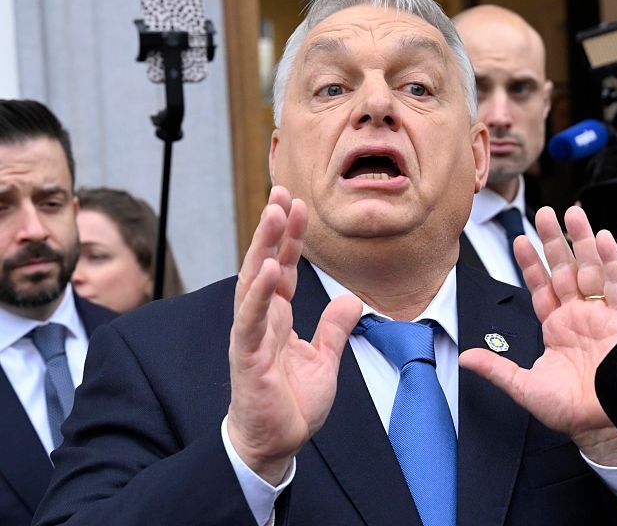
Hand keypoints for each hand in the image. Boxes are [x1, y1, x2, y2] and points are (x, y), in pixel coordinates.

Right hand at [226, 186, 361, 483]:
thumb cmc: (292, 404)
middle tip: (281, 191)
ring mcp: (251, 335)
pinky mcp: (247, 357)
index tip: (297, 204)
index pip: (282, 266)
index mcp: (278, 316)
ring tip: (272, 213)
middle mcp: (261, 319)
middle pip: (265, 262)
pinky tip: (266, 268)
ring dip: (263, 246)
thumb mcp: (325, 360)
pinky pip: (250, 320)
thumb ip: (334, 328)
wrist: (277, 444)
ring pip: (254, 282)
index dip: (290, 236)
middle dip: (272, 227)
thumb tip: (351, 300)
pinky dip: (257, 294)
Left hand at [460, 206, 616, 467]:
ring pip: (590, 269)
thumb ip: (497, 369)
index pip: (540, 287)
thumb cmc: (571, 410)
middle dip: (553, 241)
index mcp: (556, 329)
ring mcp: (600, 316)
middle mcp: (578, 317)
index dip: (530, 263)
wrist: (607, 422)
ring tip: (573, 212)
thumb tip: (465, 358)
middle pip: (564, 269)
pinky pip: (616, 285)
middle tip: (545, 212)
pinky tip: (604, 238)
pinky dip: (611, 261)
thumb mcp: (524, 388)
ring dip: (581, 240)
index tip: (519, 239)